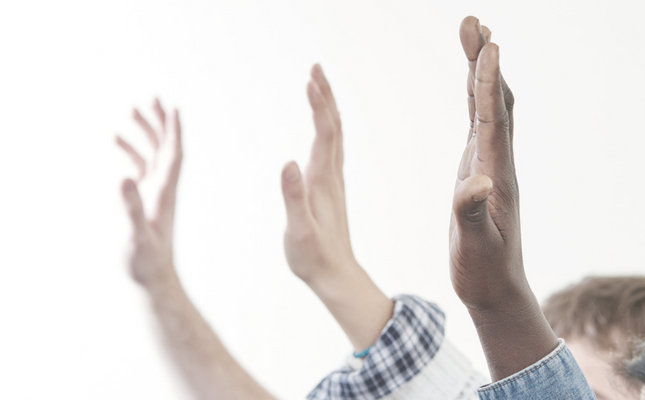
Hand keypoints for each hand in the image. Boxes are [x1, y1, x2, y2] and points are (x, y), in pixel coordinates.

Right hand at [116, 100, 182, 288]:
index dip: (174, 131)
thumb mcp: (137, 234)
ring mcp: (155, 193)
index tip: (173, 107)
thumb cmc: (147, 261)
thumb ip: (131, 207)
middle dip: (160, 123)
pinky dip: (133, 152)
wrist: (154, 279)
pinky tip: (119, 142)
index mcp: (165, 193)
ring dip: (146, 132)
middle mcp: (164, 189)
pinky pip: (142, 168)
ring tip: (132, 110)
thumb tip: (124, 177)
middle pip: (166, 148)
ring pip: (154, 155)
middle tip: (152, 98)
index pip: (174, 154)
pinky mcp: (147, 200)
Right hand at [280, 65, 392, 349]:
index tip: (312, 78)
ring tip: (317, 86)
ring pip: (334, 136)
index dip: (319, 105)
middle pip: (333, 127)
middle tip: (316, 68)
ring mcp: (333, 182)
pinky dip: (326, 128)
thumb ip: (293, 198)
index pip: (325, 133)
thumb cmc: (313, 257)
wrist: (335, 275)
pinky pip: (330, 148)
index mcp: (323, 181)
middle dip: (325, 96)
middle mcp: (332, 176)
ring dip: (327, 109)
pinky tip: (321, 126)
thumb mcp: (298, 230)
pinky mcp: (329, 189)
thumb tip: (288, 163)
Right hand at [450, 16, 523, 313]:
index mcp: (496, 176)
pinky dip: (475, 96)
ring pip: (489, 107)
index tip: (488, 45)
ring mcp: (490, 165)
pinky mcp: (480, 171)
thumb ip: (472, 214)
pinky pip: (480, 123)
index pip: (493, 120)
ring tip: (473, 36)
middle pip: (494, 101)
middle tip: (474, 22)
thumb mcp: (476, 246)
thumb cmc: (485, 271)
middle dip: (484, 60)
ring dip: (481, 71)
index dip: (489, 83)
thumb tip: (476, 184)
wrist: (496, 288)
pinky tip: (470, 84)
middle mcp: (497, 163)